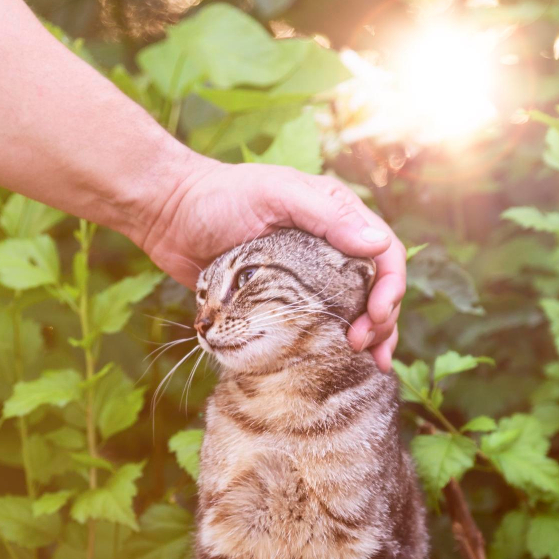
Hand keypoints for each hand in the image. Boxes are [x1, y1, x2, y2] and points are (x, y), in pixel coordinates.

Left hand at [143, 153, 405, 371]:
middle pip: (375, 289)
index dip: (390, 287)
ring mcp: (306, 279)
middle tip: (364, 346)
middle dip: (382, 320)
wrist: (168, 215)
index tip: (376, 315)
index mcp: (336, 218)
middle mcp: (329, 248)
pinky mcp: (281, 303)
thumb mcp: (277, 194)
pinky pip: (317, 327)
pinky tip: (340, 363)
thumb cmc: (220, 196)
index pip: (383, 254)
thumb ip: (327, 216)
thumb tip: (377, 244)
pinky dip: (333, 346)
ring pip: (353, 312)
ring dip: (367, 338)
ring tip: (366, 362)